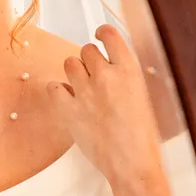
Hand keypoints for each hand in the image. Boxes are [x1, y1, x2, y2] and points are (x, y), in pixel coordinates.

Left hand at [46, 24, 159, 189]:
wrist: (131, 162)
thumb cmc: (141, 134)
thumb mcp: (141, 95)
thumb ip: (125, 76)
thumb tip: (110, 66)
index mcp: (129, 70)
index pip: (110, 35)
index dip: (101, 33)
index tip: (98, 36)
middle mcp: (106, 76)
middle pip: (86, 49)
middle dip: (88, 60)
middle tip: (93, 75)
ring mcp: (85, 92)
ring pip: (69, 63)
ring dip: (73, 72)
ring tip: (81, 87)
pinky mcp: (68, 110)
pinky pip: (53, 87)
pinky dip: (58, 90)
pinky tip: (67, 99)